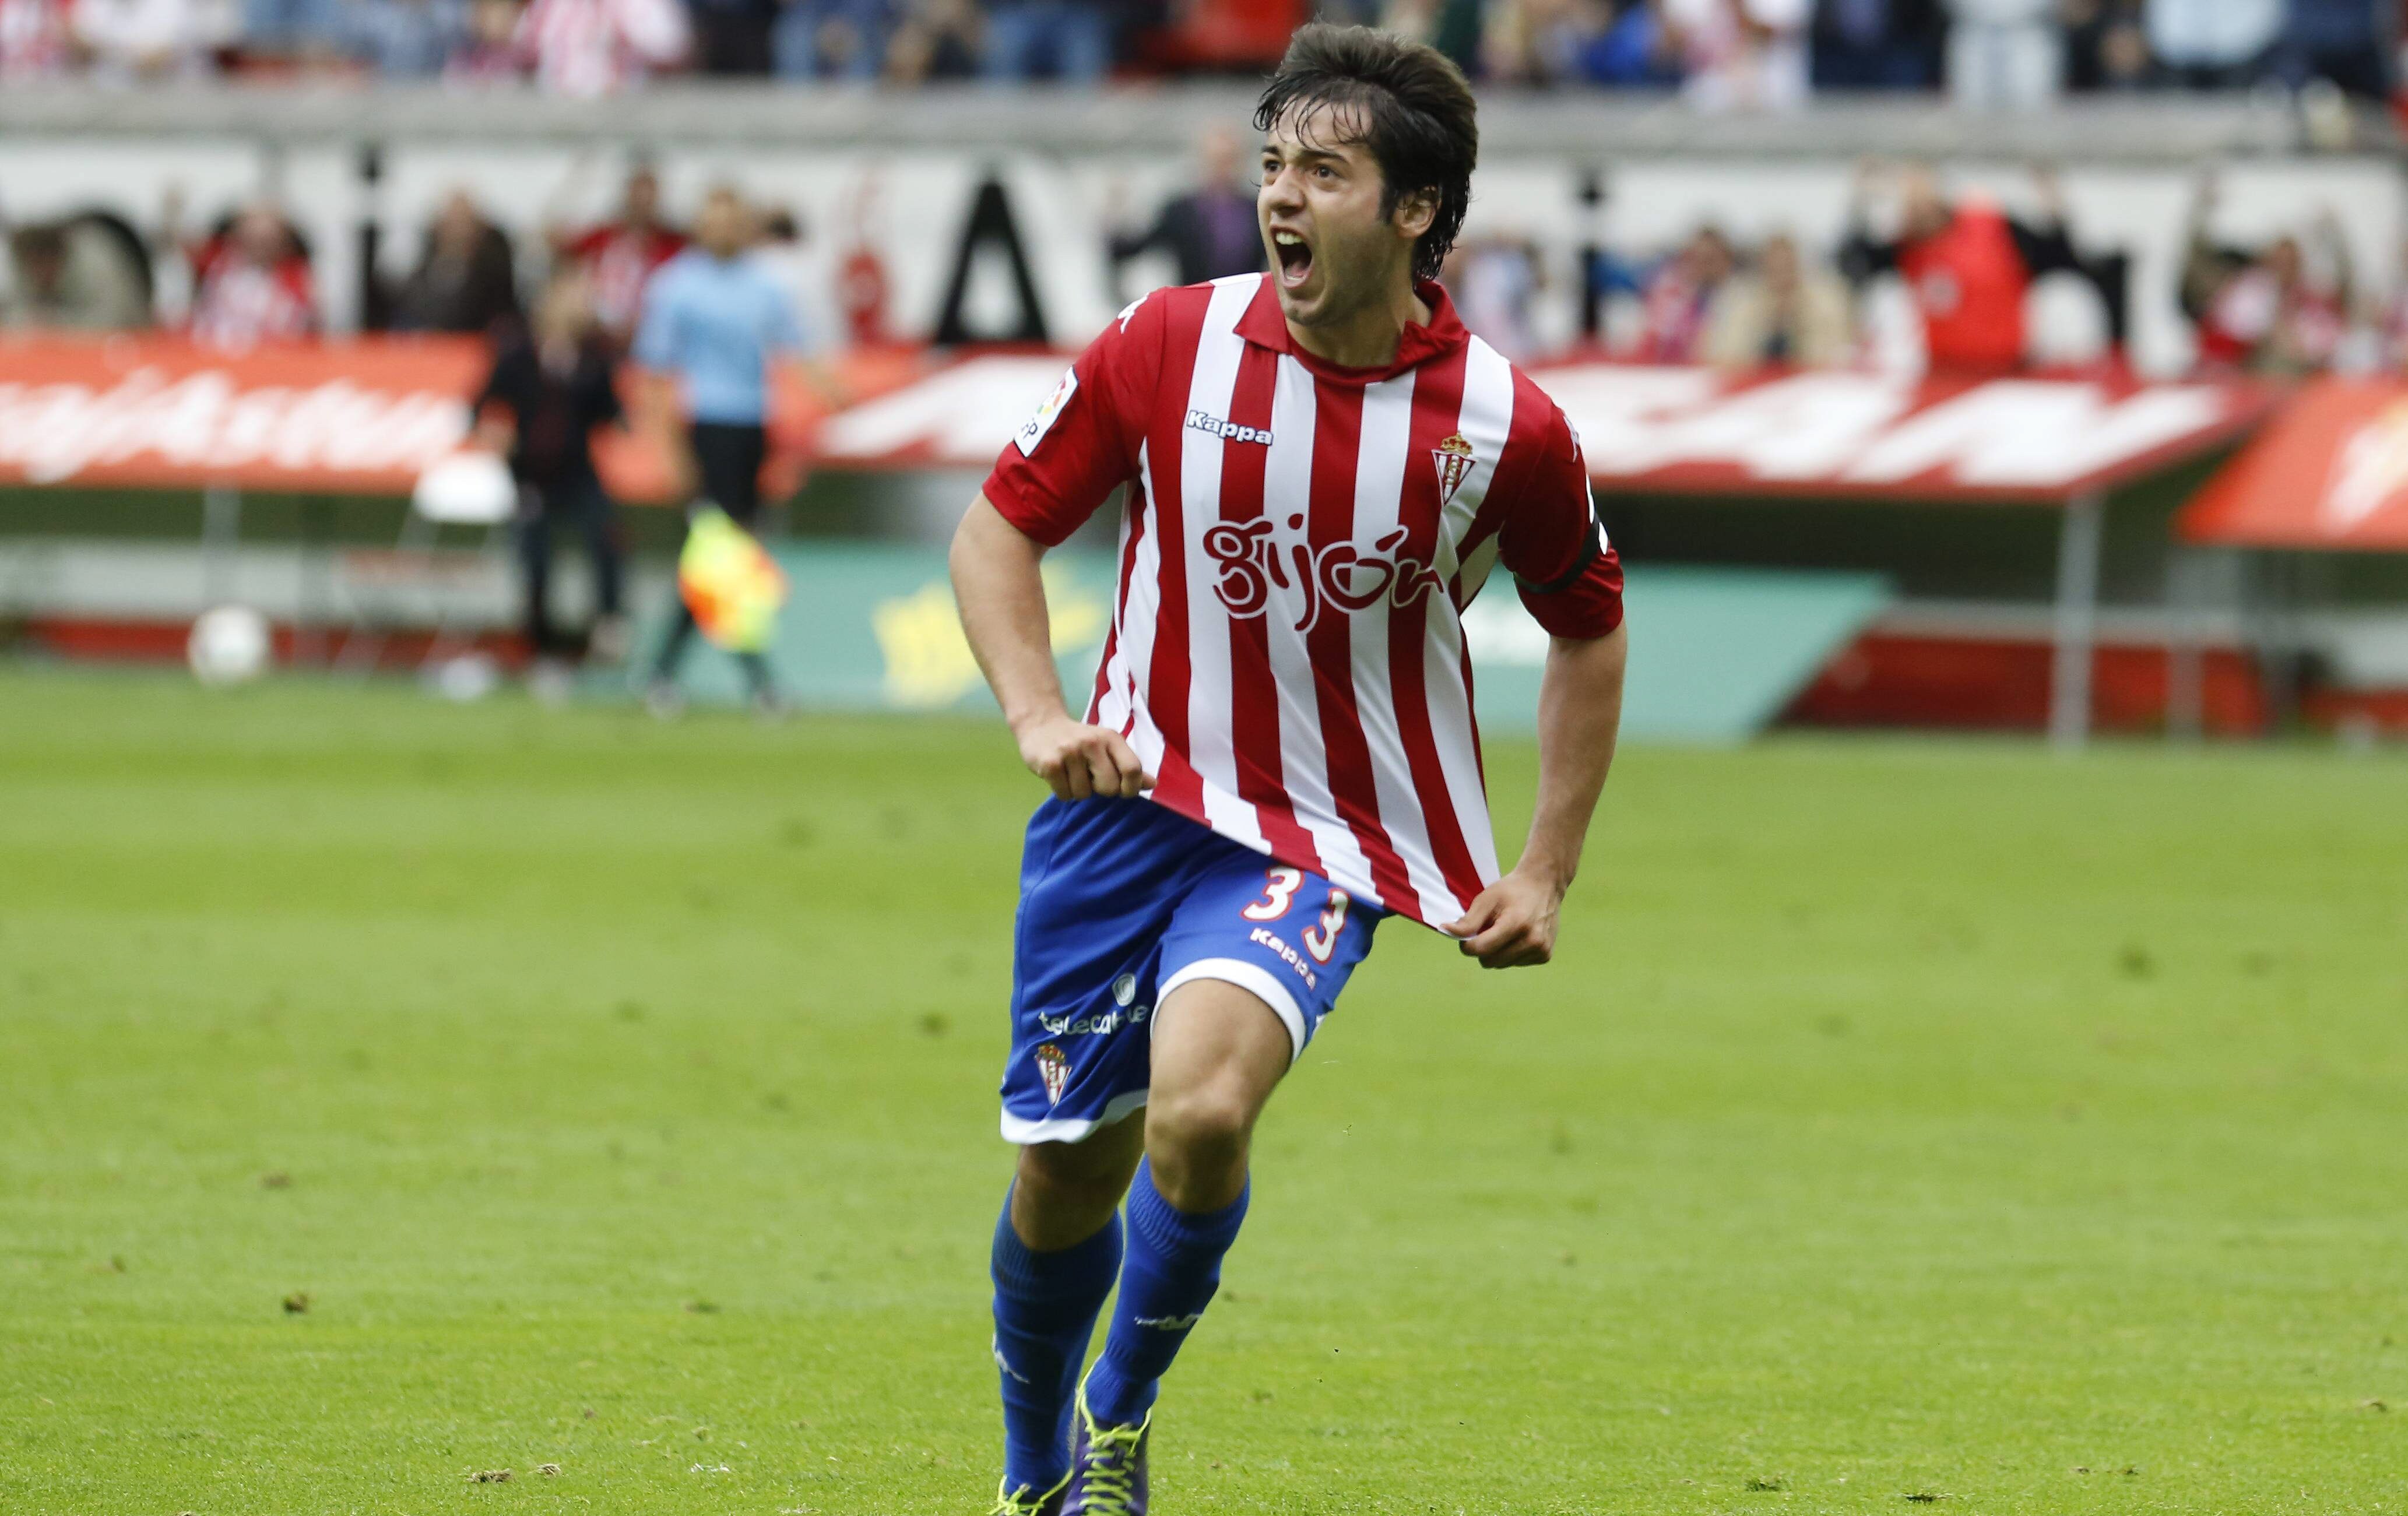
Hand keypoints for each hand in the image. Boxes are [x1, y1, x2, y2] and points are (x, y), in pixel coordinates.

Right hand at [1017, 715, 1151, 800]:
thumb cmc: (1081, 741)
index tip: (1124, 791)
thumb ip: (1129, 765)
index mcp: (1111, 738)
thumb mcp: (1108, 747)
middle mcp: (1092, 742)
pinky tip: (1059, 775)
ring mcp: (1069, 752)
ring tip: (1071, 773)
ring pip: (1084, 794)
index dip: (1131, 787)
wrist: (1041, 725)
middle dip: (1101, 790)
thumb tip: (1153, 785)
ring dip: (1078, 790)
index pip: (1132, 769)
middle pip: (1109, 787)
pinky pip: (1065, 794)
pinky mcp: (1050, 763)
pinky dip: (1063, 791)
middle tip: (1091, 777)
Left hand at [1443, 868, 1565, 969]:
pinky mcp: (1545, 956)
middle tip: (1488, 927)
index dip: (1467, 944)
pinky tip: (1518, 935)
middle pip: (1489, 961)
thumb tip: (1445, 931)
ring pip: (1501, 964)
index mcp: (1516, 924)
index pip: (1480, 949)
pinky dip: (1510, 953)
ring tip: (1506, 929)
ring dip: (1497, 951)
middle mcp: (1532, 940)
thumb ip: (1468, 920)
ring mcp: (1541, 950)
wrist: (1544, 885)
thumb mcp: (1487, 899)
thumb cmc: (1511, 891)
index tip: (1467, 933)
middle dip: (1482, 948)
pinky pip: (1515, 963)